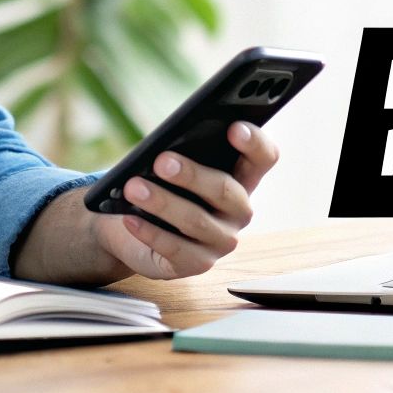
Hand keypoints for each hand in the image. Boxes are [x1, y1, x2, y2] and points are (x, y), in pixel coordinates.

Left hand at [92, 121, 278, 279]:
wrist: (131, 226)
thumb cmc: (160, 186)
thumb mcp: (172, 166)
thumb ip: (181, 154)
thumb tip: (166, 151)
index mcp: (242, 178)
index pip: (262, 158)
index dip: (254, 142)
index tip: (233, 128)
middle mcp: (239, 211)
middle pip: (225, 190)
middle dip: (192, 174)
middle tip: (161, 161)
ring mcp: (221, 241)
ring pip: (196, 221)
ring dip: (162, 202)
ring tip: (133, 187)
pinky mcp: (197, 264)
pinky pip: (174, 249)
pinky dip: (150, 232)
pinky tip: (130, 218)